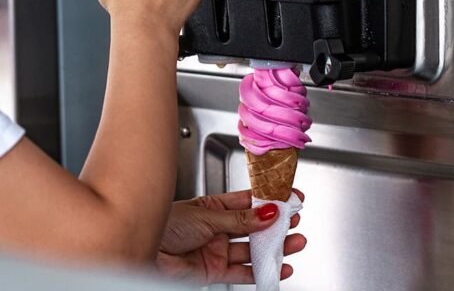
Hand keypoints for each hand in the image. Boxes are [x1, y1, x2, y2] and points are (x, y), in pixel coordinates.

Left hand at [156, 189, 306, 284]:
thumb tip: (267, 212)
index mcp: (215, 206)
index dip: (271, 200)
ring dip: (275, 247)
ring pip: (253, 249)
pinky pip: (244, 271)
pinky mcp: (215, 270)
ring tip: (296, 243)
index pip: (249, 201)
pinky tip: (279, 266)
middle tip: (296, 221)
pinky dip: (262, 270)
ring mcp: (218, 249)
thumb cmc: (165, 225)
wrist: (142, 251)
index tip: (290, 197)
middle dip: (277, 225)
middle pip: (255, 226)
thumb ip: (241, 219)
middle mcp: (218, 227)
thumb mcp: (208, 216)